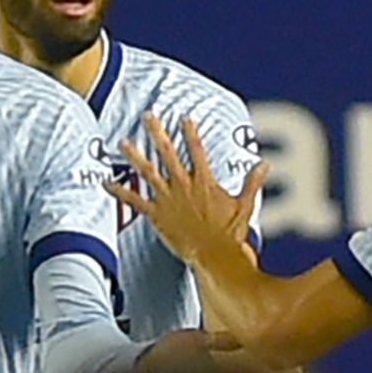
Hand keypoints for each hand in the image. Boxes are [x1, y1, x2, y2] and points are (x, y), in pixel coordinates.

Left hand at [114, 114, 264, 267]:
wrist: (215, 256)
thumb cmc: (231, 234)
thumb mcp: (245, 205)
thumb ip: (252, 182)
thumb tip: (264, 164)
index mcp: (204, 181)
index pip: (196, 150)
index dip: (190, 132)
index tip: (184, 117)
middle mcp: (183, 185)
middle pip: (167, 153)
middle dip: (157, 132)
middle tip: (148, 116)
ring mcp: (167, 199)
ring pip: (148, 172)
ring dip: (135, 156)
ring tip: (123, 142)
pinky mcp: (156, 215)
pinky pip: (135, 201)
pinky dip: (120, 191)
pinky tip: (107, 182)